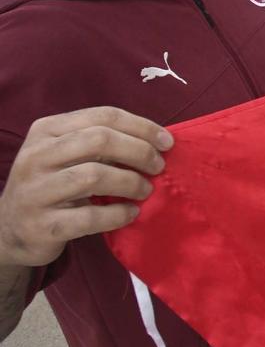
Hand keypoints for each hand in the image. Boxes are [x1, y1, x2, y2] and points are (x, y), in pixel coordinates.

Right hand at [0, 109, 172, 270]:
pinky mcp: (42, 225)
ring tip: (145, 190)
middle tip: (159, 166)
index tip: (167, 141)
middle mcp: (36, 156)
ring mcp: (35, 191)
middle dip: (138, 151)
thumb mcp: (65, 155)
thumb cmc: (51, 185)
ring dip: (130, 182)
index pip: (102, 116)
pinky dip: (117, 214)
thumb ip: (100, 143)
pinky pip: (88, 217)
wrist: (10, 230)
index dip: (141, 126)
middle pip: (99, 140)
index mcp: (46, 130)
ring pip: (94, 176)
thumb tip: (155, 141)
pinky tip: (130, 213)